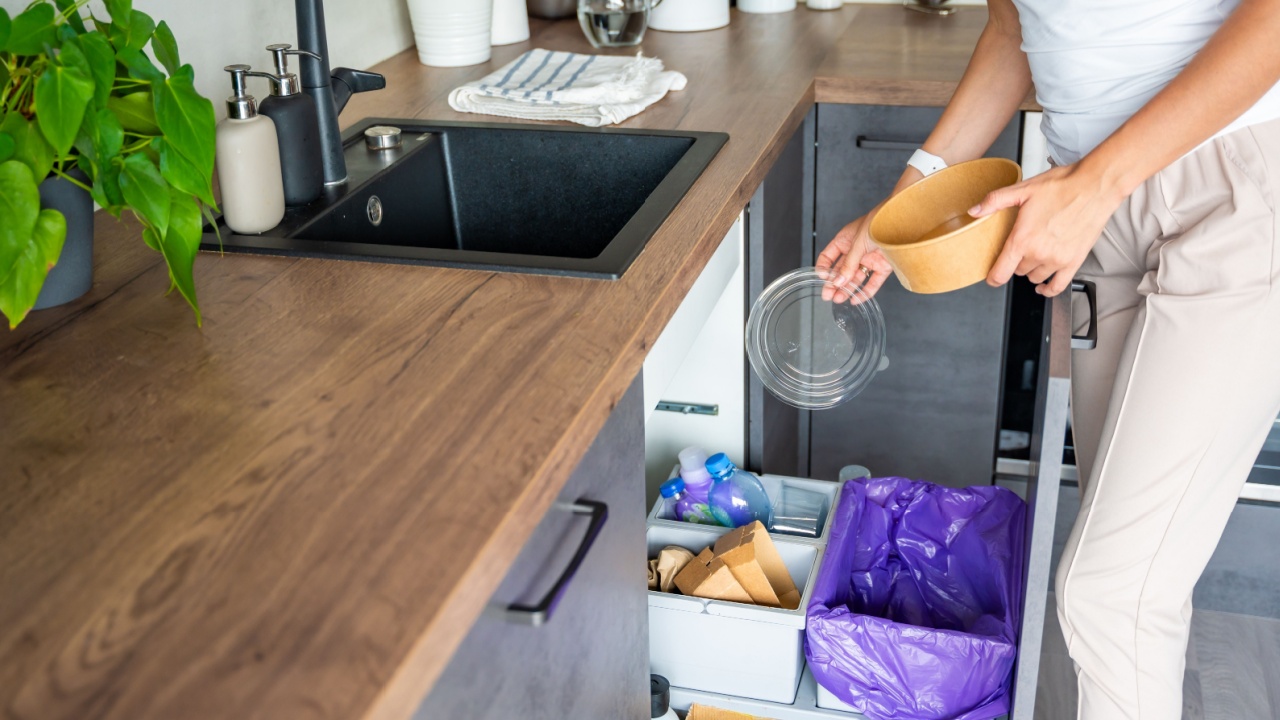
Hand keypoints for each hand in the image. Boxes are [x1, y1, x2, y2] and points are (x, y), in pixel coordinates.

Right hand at [815, 213, 894, 303]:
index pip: (829, 256)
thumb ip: (848, 264)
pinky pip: (873, 282)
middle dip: (834, 283)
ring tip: (839, 299)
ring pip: (856, 278)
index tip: (822, 279)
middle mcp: (856, 250)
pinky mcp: (883, 266)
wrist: (904, 223)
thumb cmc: (878, 223)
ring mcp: (870, 259)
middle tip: (828, 295)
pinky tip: (856, 299)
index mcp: (846, 240)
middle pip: (841, 270)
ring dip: (847, 289)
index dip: (824, 267)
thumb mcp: (857, 243)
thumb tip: (837, 281)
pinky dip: (865, 292)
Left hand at [970, 163, 1123, 295]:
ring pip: (1035, 277)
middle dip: (1016, 261)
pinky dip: (1048, 289)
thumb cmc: (1062, 186)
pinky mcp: (1074, 262)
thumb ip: (995, 201)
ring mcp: (1057, 260)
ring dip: (1031, 270)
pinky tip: (1043, 286)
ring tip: (1035, 254)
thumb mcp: (1023, 190)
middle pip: (1018, 271)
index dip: (992, 278)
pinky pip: (1058, 286)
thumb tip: (974, 211)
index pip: (1000, 273)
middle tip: (1021, 246)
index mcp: (1022, 239)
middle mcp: (1039, 254)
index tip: (991, 277)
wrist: (1094, 186)